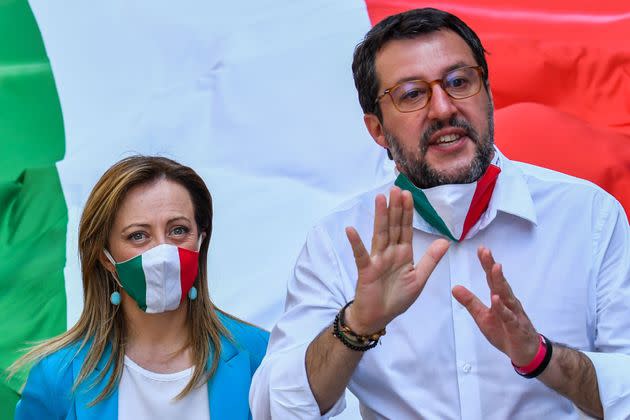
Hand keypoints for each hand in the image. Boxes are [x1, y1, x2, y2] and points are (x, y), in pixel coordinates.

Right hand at [345, 187, 448, 334]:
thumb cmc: (397, 298)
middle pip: (393, 226)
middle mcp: (390, 252)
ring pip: (380, 234)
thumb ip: (430, 260)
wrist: (378, 317)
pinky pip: (361, 255)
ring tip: (380, 199)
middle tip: (396, 188)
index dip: (407, 212)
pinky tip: (350, 230)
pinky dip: (356, 243)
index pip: (406, 228)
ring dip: (380, 217)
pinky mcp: (366, 270)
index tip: (408, 194)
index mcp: (403, 253)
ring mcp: (377, 259)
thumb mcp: (419, 279)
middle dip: (395, 208)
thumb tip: (445, 241)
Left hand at [452, 247, 539, 365]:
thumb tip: (454, 287)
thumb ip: (470, 302)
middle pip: (499, 282)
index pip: (492, 278)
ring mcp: (514, 313)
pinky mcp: (517, 327)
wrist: (525, 352)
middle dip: (492, 266)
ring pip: (506, 295)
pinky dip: (502, 308)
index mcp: (500, 298)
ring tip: (494, 267)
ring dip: (500, 281)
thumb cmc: (505, 331)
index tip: (481, 249)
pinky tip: (496, 299)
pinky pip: (509, 316)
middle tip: (486, 251)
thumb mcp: (482, 317)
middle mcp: (509, 302)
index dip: (487, 264)